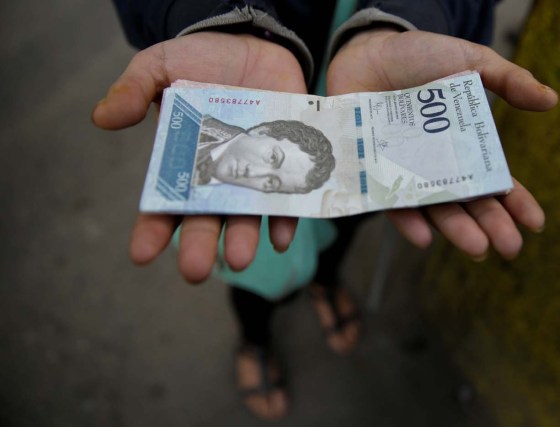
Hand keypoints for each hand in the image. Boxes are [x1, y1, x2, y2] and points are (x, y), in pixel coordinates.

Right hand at [92, 32, 306, 282]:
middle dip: (200, 246)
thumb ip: (134, 89)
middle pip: (206, 219)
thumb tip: (101, 117)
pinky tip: (280, 236)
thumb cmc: (203, 60)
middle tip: (196, 270)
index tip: (141, 254)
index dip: (152, 229)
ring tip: (240, 260)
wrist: (254, 45)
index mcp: (182, 162)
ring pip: (246, 215)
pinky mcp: (282, 163)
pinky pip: (286, 198)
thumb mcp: (161, 65)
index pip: (163, 203)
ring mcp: (251, 174)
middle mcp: (216, 177)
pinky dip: (285, 218)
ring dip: (243, 239)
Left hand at [327, 29, 558, 259]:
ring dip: (455, 230)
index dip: (515, 203)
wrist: (369, 50)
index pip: (494, 182)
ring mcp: (407, 170)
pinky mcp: (375, 171)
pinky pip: (390, 201)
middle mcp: (438, 166)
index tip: (536, 224)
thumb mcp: (470, 61)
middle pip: (468, 203)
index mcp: (465, 148)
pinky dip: (406, 219)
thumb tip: (551, 99)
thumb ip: (508, 80)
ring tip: (477, 248)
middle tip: (509, 248)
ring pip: (434, 208)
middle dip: (490, 226)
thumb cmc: (419, 57)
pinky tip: (425, 236)